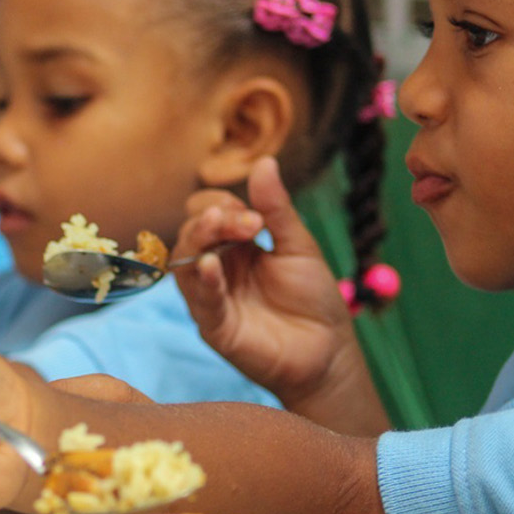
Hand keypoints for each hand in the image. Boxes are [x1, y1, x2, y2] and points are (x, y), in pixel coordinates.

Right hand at [172, 157, 366, 413]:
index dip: (223, 205)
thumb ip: (277, 209)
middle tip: (245, 221)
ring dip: (199, 240)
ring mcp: (211, 297)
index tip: (255, 216)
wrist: (329, 351)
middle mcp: (216, 268)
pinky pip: (200, 300)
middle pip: (190, 233)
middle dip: (212, 219)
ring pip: (184, 263)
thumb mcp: (298, 246)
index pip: (207, 212)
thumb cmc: (313, 299)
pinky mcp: (215, 327)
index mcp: (234, 246)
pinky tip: (211, 265)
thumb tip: (265, 162)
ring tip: (220, 227)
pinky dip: (202, 281)